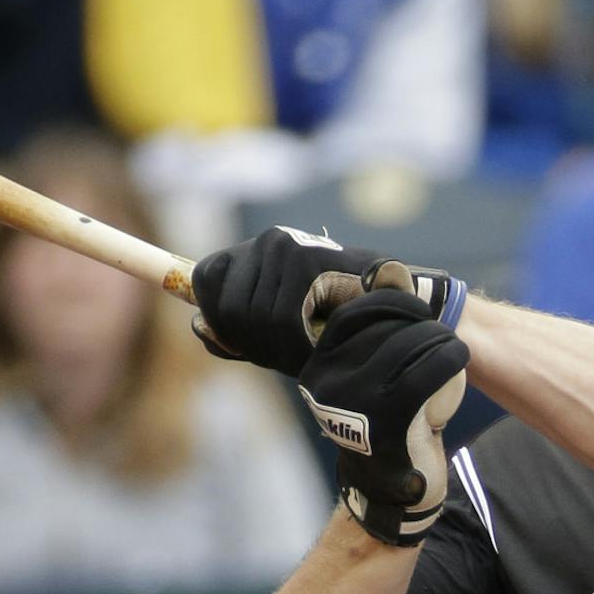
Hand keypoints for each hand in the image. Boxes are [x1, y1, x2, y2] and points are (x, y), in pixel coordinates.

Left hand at [191, 226, 466, 377]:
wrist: (397, 313)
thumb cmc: (339, 322)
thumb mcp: (280, 329)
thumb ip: (237, 331)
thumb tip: (196, 324)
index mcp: (257, 251)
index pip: (205, 282)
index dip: (219, 322)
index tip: (248, 346)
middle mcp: (270, 240)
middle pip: (226, 305)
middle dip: (250, 341)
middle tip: (287, 353)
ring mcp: (287, 246)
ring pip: (248, 314)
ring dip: (274, 346)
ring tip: (303, 348)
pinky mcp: (308, 259)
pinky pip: (277, 318)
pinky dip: (290, 343)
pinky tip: (310, 346)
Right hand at [298, 289, 468, 546]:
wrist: (389, 492)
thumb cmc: (384, 426)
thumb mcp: (365, 382)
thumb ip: (367, 341)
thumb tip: (386, 277)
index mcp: (318, 367)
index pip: (353, 314)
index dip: (390, 301)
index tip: (418, 309)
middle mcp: (327, 381)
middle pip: (382, 327)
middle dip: (420, 320)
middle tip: (442, 329)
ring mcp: (353, 402)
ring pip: (405, 346)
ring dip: (438, 338)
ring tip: (453, 345)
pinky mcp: (384, 421)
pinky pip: (422, 374)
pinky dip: (447, 358)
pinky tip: (459, 357)